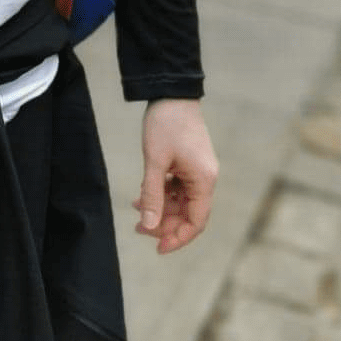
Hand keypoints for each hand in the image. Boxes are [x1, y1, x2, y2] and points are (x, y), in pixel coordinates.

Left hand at [133, 98, 217, 255]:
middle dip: (164, 223)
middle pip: (188, 214)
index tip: (157, 248)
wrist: (171, 91)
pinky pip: (177, 187)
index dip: (177, 238)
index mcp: (204, 181)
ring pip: (181, 201)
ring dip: (160, 208)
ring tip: (136, 209)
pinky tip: (142, 194)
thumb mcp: (155, 161)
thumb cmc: (166, 124)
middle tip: (138, 228)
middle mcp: (205, 178)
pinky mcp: (189, 163)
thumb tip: (148, 226)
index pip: (196, 222)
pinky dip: (161, 193)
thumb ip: (152, 195)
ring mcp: (197, 170)